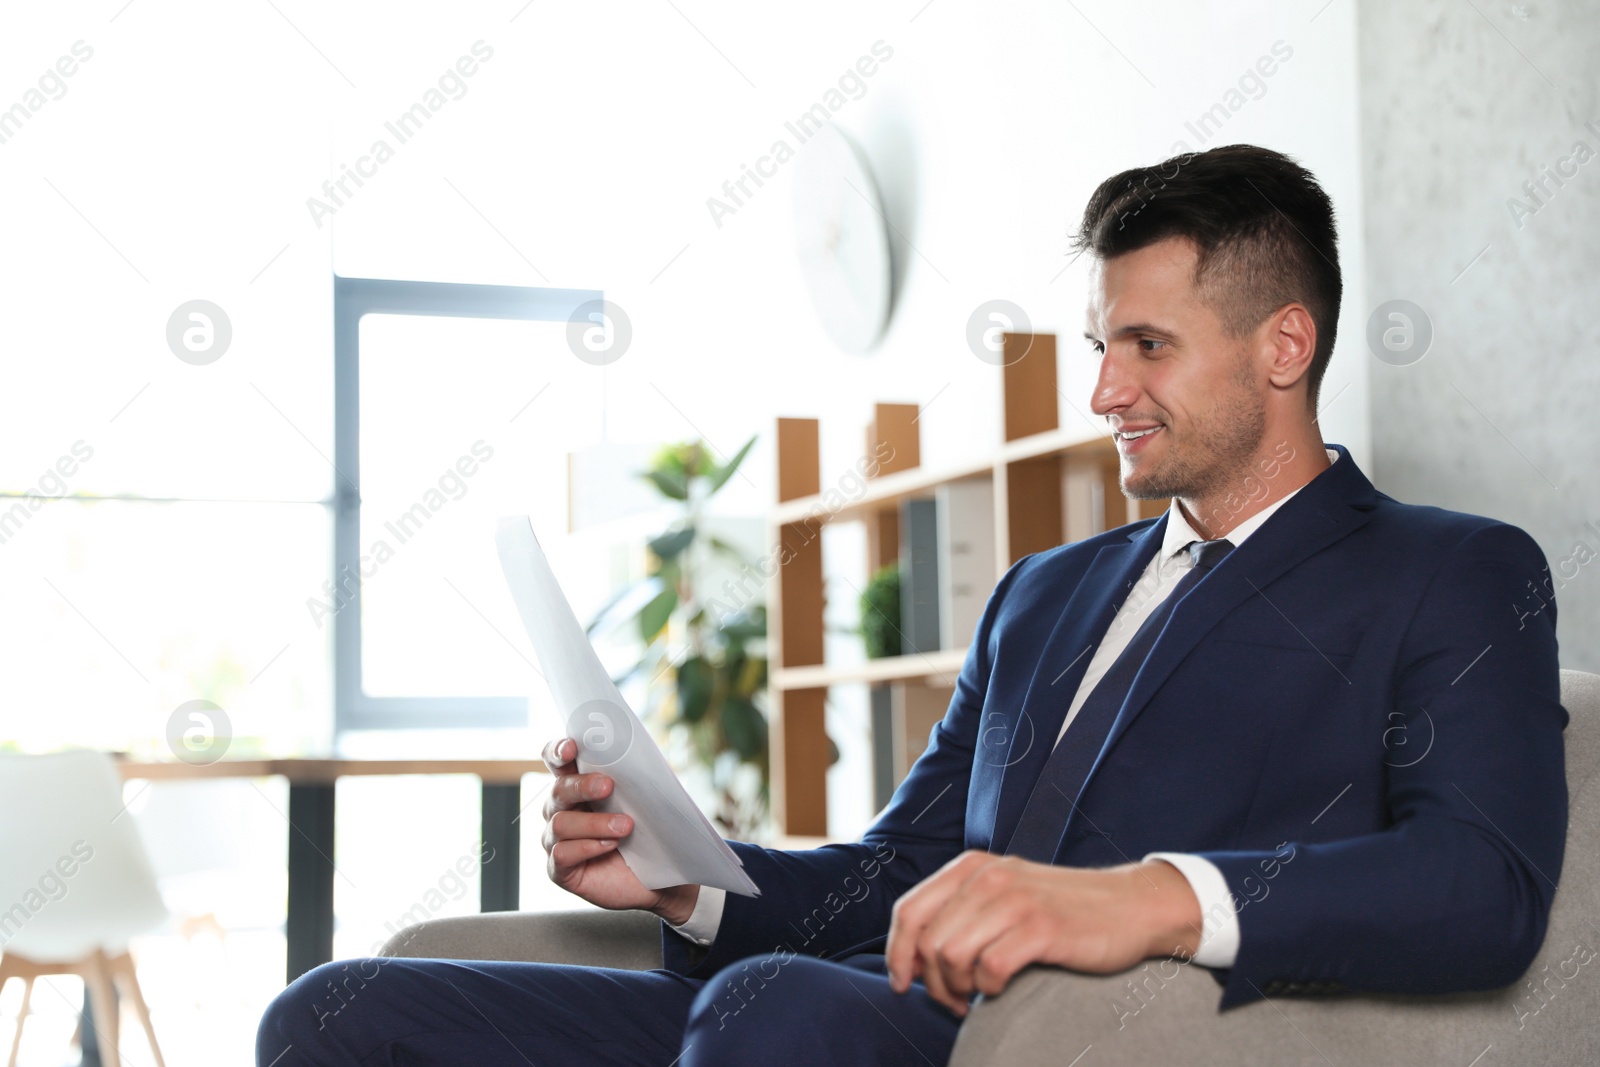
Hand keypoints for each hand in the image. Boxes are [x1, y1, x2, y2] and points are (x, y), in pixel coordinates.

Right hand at [539, 737, 699, 923]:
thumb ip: (634, 779)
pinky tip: (609, 846)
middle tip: (608, 786)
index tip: (571, 747)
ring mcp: (555, 841)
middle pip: (558, 790)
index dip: (557, 751)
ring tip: (625, 827)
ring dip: (594, 823)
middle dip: (582, 786)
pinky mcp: (559, 870)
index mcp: (577, 787)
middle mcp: (560, 811)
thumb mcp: (644, 802)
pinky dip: (587, 847)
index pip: (556, 762)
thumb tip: (638, 756)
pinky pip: (562, 854)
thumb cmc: (647, 834)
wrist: (658, 878)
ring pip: (561, 823)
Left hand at [884, 851, 1200, 1015]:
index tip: (904, 983)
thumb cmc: (1062, 910)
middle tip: (953, 1000)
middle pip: (927, 940)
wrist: (1131, 906)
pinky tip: (1002, 987)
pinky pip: (990, 968)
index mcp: (972, 867)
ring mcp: (1016, 901)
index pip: (909, 910)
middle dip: (932, 981)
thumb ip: (961, 914)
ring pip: (951, 954)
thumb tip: (915, 957)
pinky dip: (989, 988)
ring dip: (957, 987)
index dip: (897, 953)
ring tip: (975, 996)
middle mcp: (988, 878)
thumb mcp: (1004, 896)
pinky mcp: (1042, 928)